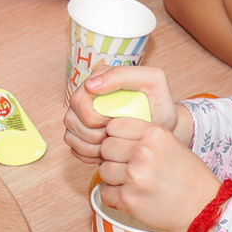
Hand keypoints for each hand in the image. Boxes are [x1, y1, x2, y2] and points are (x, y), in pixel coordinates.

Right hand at [64, 66, 189, 162]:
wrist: (162, 129)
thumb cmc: (159, 105)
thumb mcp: (152, 82)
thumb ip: (122, 76)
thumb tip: (90, 85)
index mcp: (98, 78)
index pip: (79, 100)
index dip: (95, 118)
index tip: (116, 123)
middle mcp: (85, 95)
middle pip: (71, 119)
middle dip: (94, 134)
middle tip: (117, 136)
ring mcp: (79, 116)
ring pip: (70, 135)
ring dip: (92, 146)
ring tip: (115, 144)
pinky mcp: (79, 134)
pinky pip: (73, 148)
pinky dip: (90, 155)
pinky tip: (109, 152)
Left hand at [91, 121, 222, 231]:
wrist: (204, 209)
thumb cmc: (189, 178)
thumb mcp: (171, 144)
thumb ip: (143, 137)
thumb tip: (111, 136)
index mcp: (154, 134)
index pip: (114, 126)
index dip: (116, 137)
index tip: (123, 146)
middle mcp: (143, 152)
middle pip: (106, 147)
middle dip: (113, 157)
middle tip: (128, 167)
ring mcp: (134, 176)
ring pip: (103, 170)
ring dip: (113, 178)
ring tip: (133, 183)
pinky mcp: (128, 199)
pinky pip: (105, 193)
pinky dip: (114, 196)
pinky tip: (132, 196)